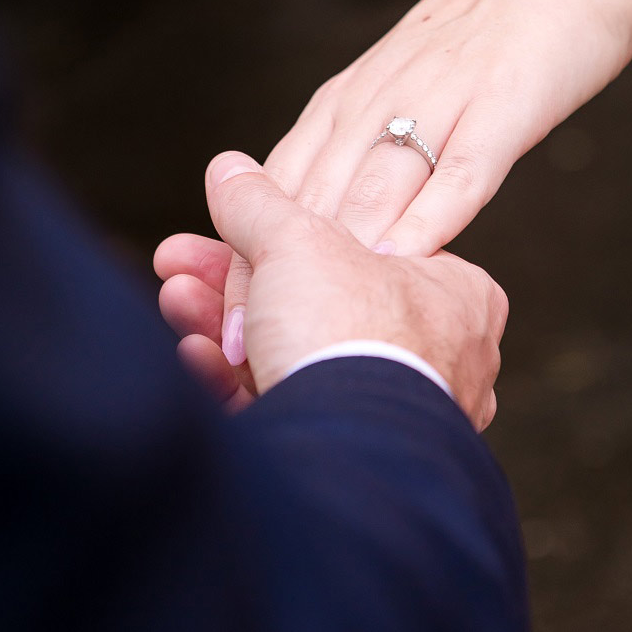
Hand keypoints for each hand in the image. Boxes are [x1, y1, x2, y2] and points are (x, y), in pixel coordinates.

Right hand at [156, 151, 508, 431]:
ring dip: (224, 329)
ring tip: (174, 300)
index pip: (362, 249)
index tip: (226, 228)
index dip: (282, 236)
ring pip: (296, 359)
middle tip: (179, 266)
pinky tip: (192, 355)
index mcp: (457, 296)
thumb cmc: (351, 330)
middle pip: (316, 306)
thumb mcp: (296, 240)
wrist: (347, 449)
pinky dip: (235, 383)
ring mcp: (396, 418)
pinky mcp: (351, 463)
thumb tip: (228, 169)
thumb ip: (259, 204)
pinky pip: (291, 410)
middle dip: (234, 286)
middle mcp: (440, 361)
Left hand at [186, 0, 631, 367]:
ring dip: (340, 261)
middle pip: (311, 203)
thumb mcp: (391, 93)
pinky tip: (410, 267)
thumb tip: (307, 232)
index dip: (246, 260)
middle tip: (250, 350)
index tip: (223, 326)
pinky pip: (459, 172)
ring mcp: (435, 104)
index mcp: (341, 104)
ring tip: (316, 329)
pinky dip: (431, 219)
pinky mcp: (501, 109)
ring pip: (371, 189)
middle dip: (276, 280)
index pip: (276, 191)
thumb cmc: (475, 47)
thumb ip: (349, 155)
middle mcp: (373, 104)